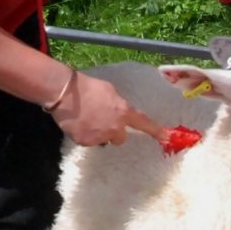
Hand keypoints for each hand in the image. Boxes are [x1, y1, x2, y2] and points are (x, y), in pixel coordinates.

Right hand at [51, 70, 165, 147]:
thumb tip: (119, 112)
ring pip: (103, 140)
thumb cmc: (87, 87)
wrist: (65, 93)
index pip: (143, 123)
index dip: (155, 131)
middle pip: (120, 138)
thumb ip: (118, 105)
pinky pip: (89, 141)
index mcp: (123, 112)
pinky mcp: (85, 142)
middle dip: (114, 132)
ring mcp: (100, 137)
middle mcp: (115, 127)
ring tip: (86, 119)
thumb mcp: (109, 91)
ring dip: (98, 133)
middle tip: (102, 121)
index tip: (166, 137)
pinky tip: (78, 123)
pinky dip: (84, 135)